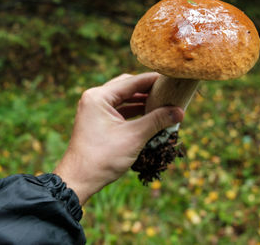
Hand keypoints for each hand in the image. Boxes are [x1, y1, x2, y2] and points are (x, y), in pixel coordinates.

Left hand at [53, 73, 183, 204]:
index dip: (153, 80)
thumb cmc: (102, 158)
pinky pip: (118, 110)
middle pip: (126, 87)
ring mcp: (94, 110)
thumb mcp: (134, 137)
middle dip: (148, 90)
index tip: (172, 79)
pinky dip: (133, 112)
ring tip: (163, 104)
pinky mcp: (97, 121)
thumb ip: (157, 121)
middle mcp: (94, 99)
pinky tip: (149, 116)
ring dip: (141, 102)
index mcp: (98, 97)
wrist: (79, 179)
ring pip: (123, 99)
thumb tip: (180, 112)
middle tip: (169, 91)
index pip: (131, 82)